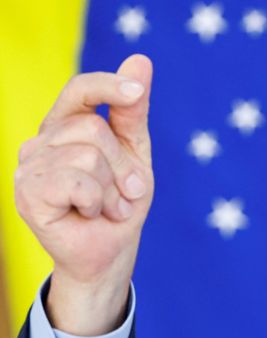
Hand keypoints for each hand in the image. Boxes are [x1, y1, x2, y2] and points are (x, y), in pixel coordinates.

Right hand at [14, 55, 153, 334]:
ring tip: (108, 207)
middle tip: (125, 194)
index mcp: (66, 126)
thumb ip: (132, 110)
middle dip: (124, 166)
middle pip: (94, 130)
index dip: (108, 86)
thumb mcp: (135, 154)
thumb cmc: (121, 203)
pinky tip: (90, 214)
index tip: (136, 92)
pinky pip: (77, 182)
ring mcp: (29, 166)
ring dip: (113, 190)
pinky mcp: (27, 193)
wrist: (110, 252)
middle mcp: (42, 141)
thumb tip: (140, 59)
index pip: (79, 90)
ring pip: (88, 157)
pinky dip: (98, 202)